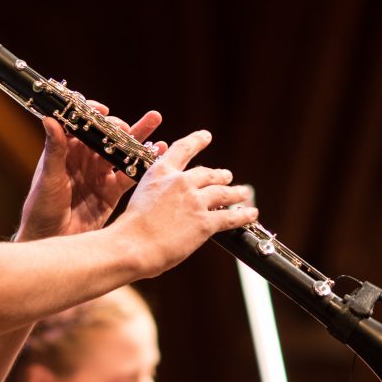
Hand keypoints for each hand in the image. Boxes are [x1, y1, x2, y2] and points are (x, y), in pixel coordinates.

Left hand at [16, 104, 162, 240]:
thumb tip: (50, 118)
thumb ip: (54, 149)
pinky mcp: (112, 192)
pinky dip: (145, 162)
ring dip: (138, 137)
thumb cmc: (40, 209)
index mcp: (67, 151)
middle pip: (106, 136)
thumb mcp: (48, 177)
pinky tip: (159, 151)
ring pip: (122, 151)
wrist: (51, 241)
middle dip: (120, 127)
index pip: (81, 125)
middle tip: (129, 126)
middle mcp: (84, 160)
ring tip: (154, 119)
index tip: (102, 110)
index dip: (92, 114)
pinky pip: (131, 174)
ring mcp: (100, 175)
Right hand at [115, 129, 257, 275]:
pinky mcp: (205, 222)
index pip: (183, 149)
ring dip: (236, 192)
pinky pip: (230, 217)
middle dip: (220, 175)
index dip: (197, 141)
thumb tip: (168, 203)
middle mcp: (181, 182)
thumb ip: (157, 194)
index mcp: (161, 173)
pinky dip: (244, 215)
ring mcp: (195, 201)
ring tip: (243, 192)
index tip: (206, 136)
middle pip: (208, 174)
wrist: (133, 245)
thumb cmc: (130, 228)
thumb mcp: (141, 197)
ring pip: (223, 193)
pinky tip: (251, 213)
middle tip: (227, 175)